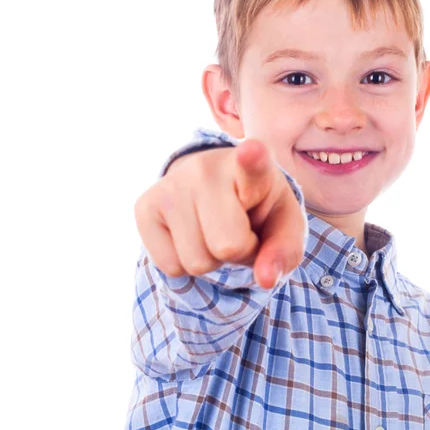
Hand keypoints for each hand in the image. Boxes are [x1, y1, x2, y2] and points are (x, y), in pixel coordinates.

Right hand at [134, 139, 305, 288]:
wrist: (218, 189)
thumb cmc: (259, 209)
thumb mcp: (284, 227)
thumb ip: (284, 252)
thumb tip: (265, 280)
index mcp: (255, 166)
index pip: (253, 164)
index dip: (253, 159)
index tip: (253, 150)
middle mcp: (207, 168)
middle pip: (227, 246)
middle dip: (238, 252)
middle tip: (239, 230)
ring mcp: (171, 184)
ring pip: (195, 262)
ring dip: (210, 259)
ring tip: (215, 230)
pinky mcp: (144, 205)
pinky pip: (169, 266)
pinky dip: (184, 263)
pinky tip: (191, 234)